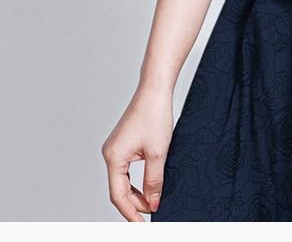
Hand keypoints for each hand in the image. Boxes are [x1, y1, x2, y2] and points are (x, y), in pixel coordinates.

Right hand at [101, 85, 173, 220]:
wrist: (155, 89)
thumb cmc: (155, 114)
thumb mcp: (158, 153)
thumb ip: (154, 182)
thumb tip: (153, 204)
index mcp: (113, 157)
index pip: (118, 195)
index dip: (131, 212)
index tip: (142, 225)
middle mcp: (110, 153)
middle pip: (118, 189)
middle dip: (134, 205)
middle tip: (150, 216)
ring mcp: (115, 148)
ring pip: (122, 181)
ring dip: (136, 194)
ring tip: (152, 203)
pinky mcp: (123, 143)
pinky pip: (126, 170)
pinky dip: (136, 181)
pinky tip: (148, 187)